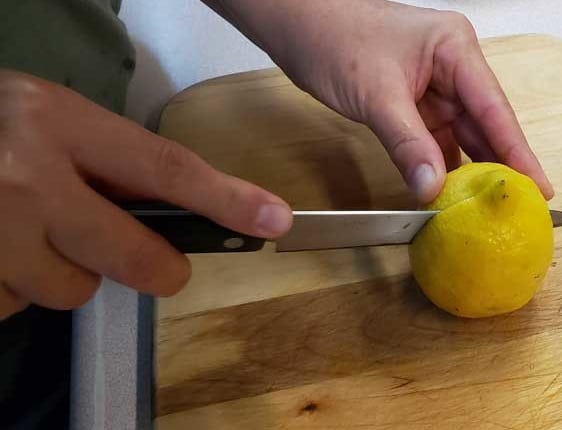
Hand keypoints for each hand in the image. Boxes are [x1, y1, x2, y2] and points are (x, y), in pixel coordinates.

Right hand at [0, 70, 291, 318]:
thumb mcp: (46, 119)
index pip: (164, 167)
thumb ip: (104, 160)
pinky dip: (12, 286)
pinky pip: (16, 306)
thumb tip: (175, 210)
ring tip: (24, 232)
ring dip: (60, 272)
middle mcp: (26, 176)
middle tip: (156, 264)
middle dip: (155, 268)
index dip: (226, 198)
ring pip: (71, 290)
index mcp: (57, 122)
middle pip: (130, 256)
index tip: (272, 220)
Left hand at [204, 0, 553, 202]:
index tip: (539, 187)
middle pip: (485, 124)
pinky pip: (438, 139)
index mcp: (456, 48)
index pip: (495, 109)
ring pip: (462, 134)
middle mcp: (452, 65)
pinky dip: (442, 165)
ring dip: (471, 170)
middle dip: (501, 166)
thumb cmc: (333, 35)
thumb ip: (407, 144)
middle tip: (521, 208)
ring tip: (492, 208)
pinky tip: (452, 193)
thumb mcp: (376, 95)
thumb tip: (433, 187)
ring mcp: (434, 85)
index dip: (518, 152)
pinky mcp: (414, 102)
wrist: (294, 22)